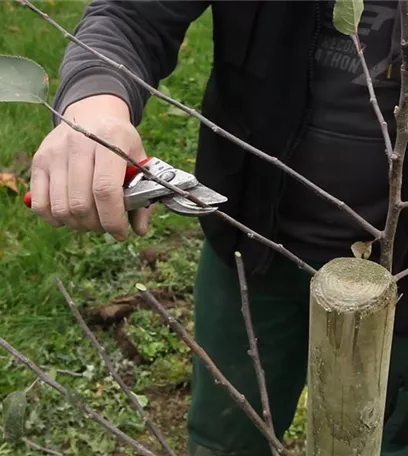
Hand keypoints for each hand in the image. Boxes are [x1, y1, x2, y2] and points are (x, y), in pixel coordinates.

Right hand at [30, 95, 153, 239]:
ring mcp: (55, 152)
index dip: (113, 219)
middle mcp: (79, 144)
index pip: (106, 190)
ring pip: (61, 208)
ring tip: (91, 220)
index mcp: (111, 140)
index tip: (121, 232)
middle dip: (97, 225)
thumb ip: (143, 194)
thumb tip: (140, 229)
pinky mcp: (39, 161)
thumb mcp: (138, 159)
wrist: (92, 114)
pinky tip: (70, 215)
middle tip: (106, 225)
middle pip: (81, 204)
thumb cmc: (119, 142)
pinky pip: (40, 204)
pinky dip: (55, 219)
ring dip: (78, 224)